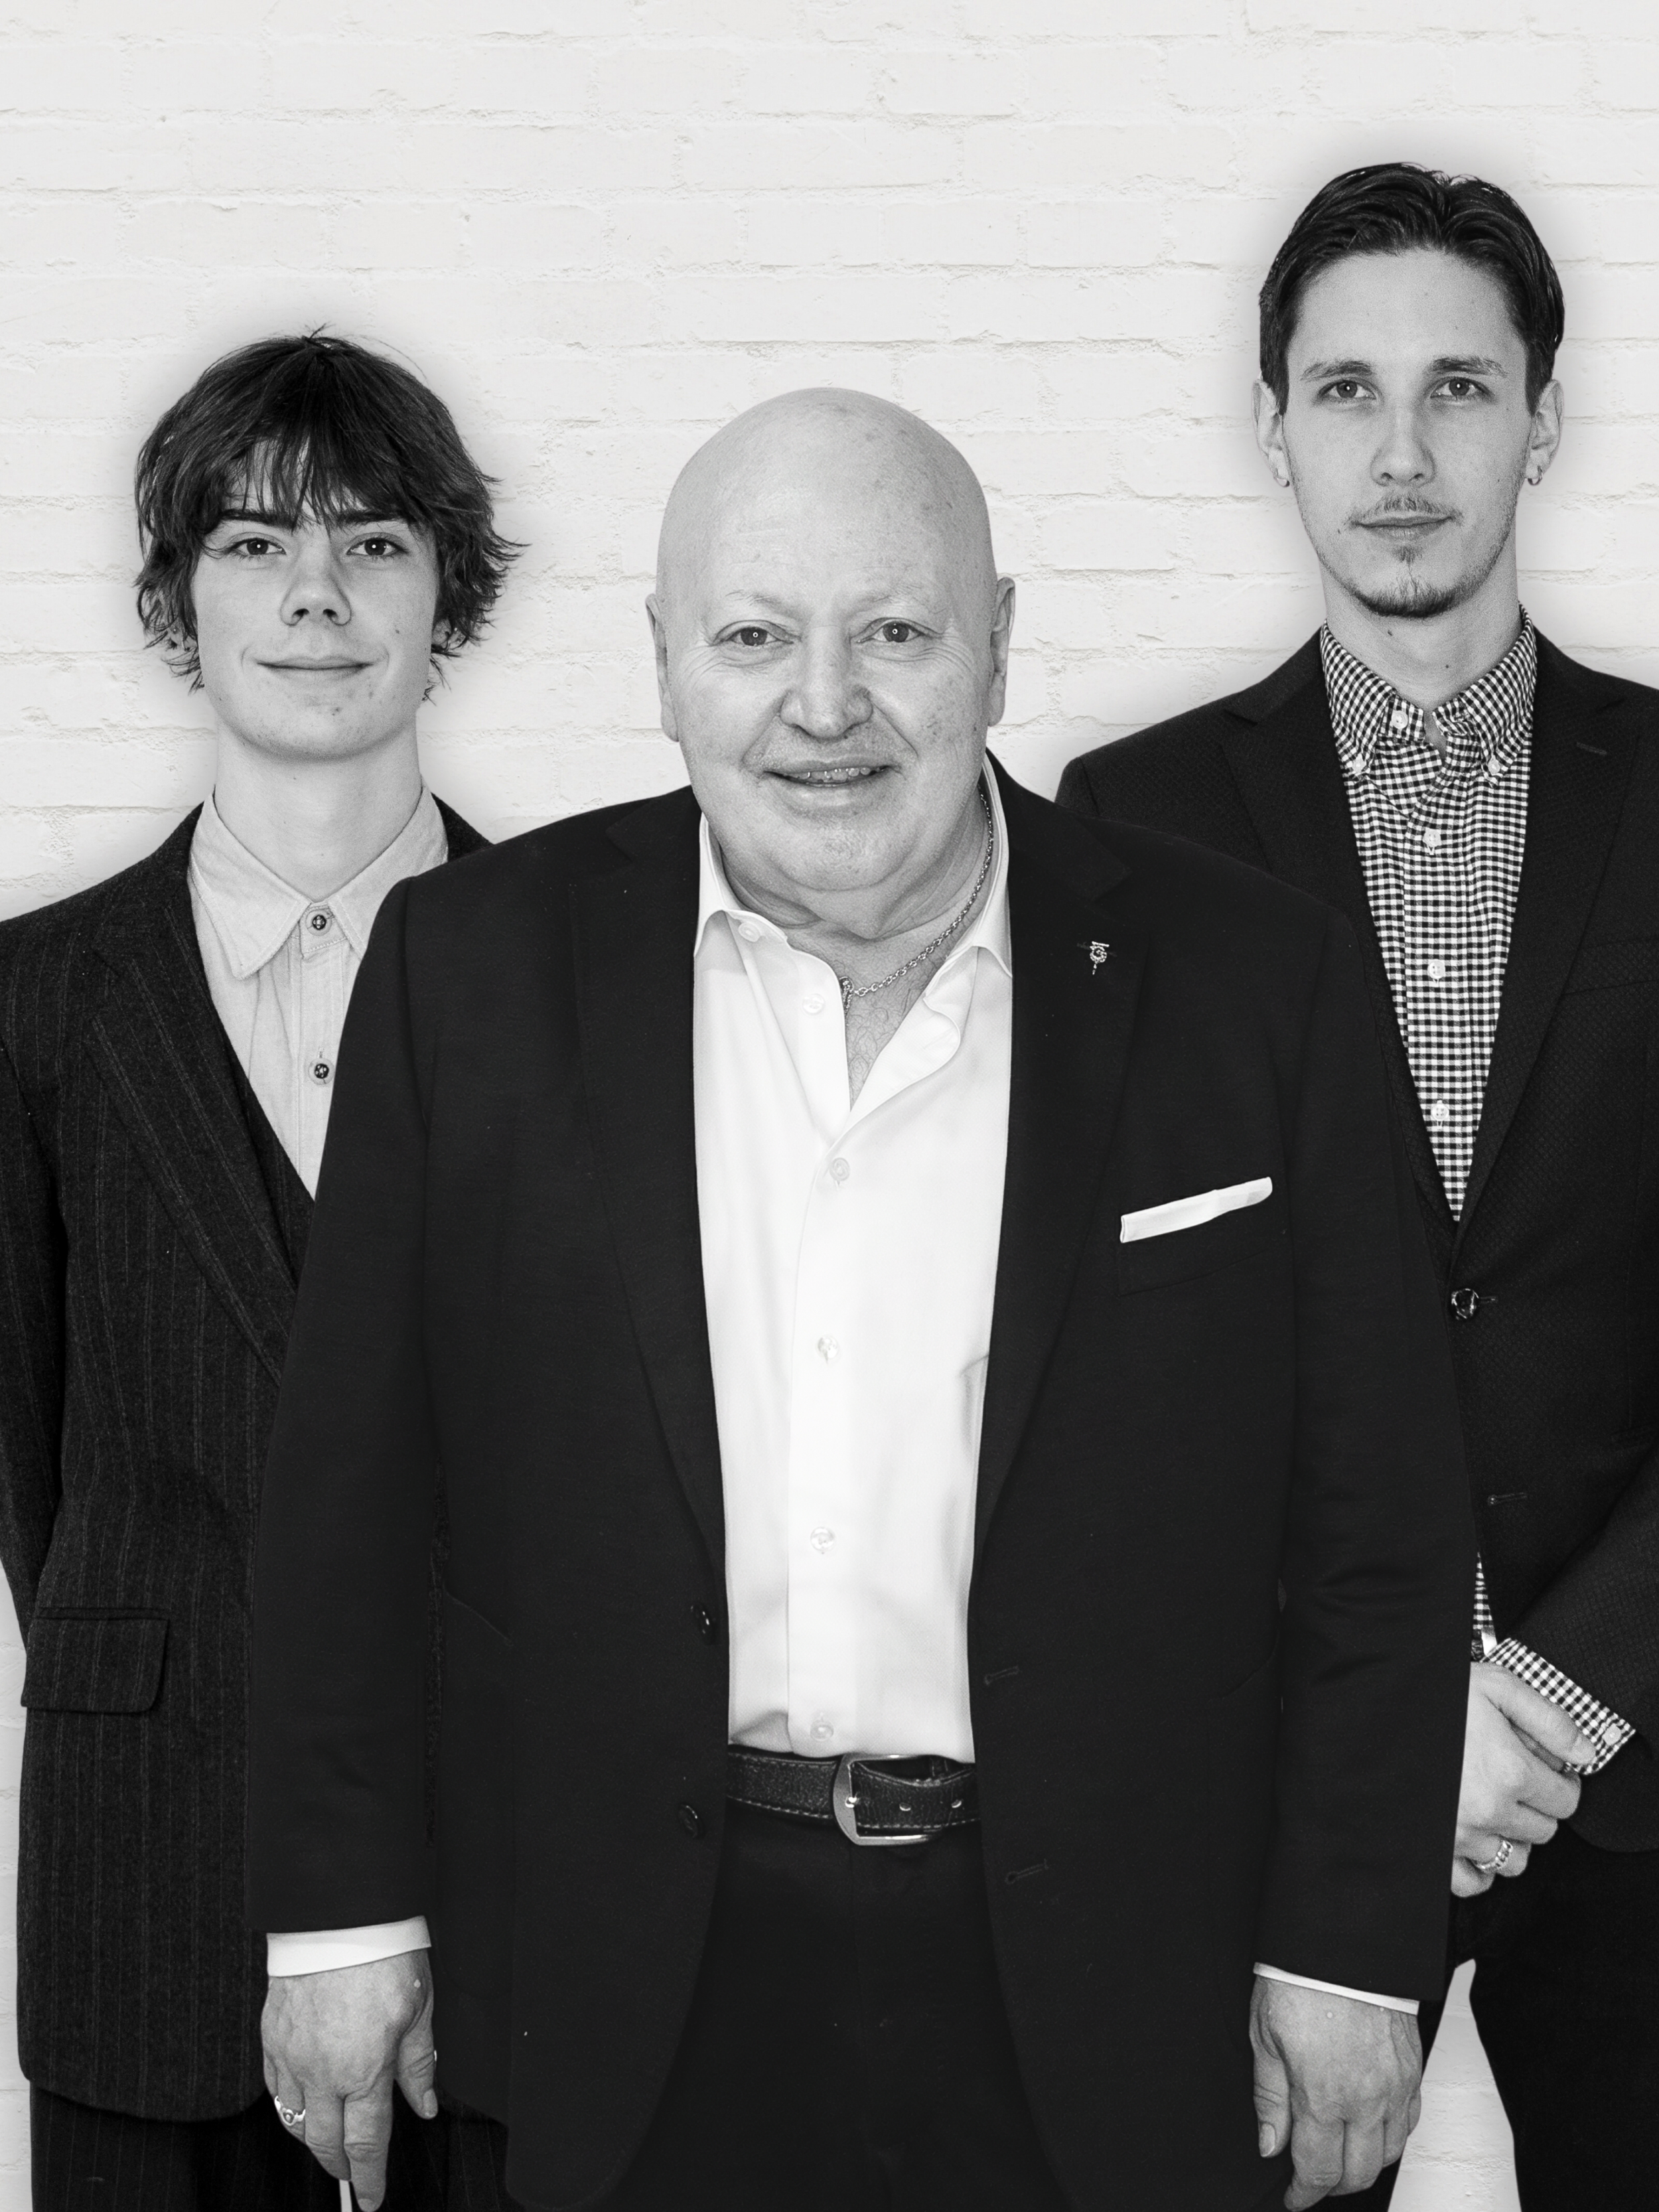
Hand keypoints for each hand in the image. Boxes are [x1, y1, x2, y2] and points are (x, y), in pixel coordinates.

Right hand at [262, 1949, 436, 2210]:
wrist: (338, 1914)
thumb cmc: (384, 1955)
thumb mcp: (419, 2010)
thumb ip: (418, 2065)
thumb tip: (424, 2105)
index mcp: (365, 2068)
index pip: (366, 2143)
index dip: (370, 2177)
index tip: (372, 2198)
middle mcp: (323, 2071)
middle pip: (324, 2142)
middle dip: (339, 2165)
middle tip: (352, 2173)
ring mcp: (292, 2055)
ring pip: (293, 2121)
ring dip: (312, 2138)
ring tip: (330, 2138)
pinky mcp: (271, 2037)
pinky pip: (274, 2089)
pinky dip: (288, 2106)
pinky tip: (303, 2103)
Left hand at [1251, 1977, 1421, 2204]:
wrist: (1344, 1940)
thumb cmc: (1299, 1979)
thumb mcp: (1264, 2037)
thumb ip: (1269, 2099)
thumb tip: (1270, 2146)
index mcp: (1323, 2096)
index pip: (1318, 2171)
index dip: (1303, 2193)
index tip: (1292, 2198)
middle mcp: (1366, 2100)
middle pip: (1357, 2174)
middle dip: (1331, 2185)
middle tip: (1311, 2179)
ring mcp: (1395, 2086)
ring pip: (1388, 2155)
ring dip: (1363, 2166)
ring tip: (1339, 2157)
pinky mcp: (1413, 2069)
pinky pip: (1409, 2123)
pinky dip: (1390, 2138)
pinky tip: (1370, 2130)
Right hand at [1452, 1667, 1592, 1896]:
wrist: (1372, 1710)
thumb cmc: (1431, 1695)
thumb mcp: (1496, 1686)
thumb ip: (1549, 1719)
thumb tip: (1586, 1753)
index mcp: (1510, 1771)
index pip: (1566, 1801)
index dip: (1562, 1783)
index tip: (1549, 1772)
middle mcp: (1489, 1811)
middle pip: (1543, 1832)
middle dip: (1537, 1807)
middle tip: (1515, 1780)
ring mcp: (1460, 1835)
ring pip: (1514, 1860)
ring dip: (1511, 1837)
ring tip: (1493, 1808)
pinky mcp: (1434, 1850)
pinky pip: (1473, 1883)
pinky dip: (1479, 1867)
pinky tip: (1474, 1839)